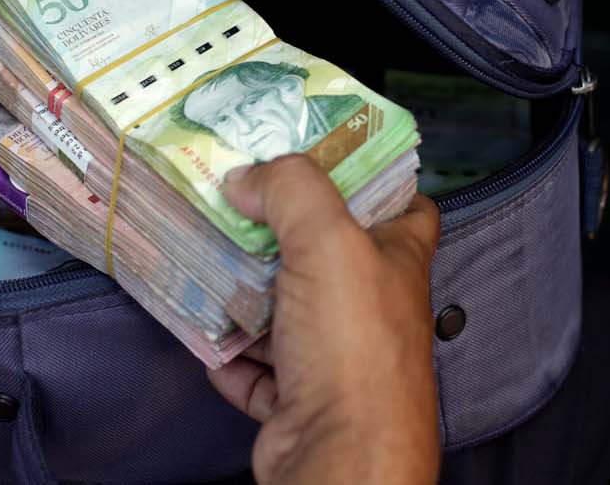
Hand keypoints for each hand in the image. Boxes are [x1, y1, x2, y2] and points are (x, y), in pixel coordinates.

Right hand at [209, 156, 441, 483]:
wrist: (339, 455)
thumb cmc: (354, 348)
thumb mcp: (327, 240)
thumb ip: (291, 189)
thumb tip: (249, 176)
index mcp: (397, 261)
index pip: (403, 204)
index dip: (369, 176)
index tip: (319, 155)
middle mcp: (373, 308)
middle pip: (326, 255)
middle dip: (280, 232)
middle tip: (235, 202)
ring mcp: (337, 358)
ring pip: (286, 312)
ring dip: (245, 293)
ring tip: (207, 260)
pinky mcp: (300, 401)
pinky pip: (259, 370)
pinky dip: (232, 356)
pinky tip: (210, 335)